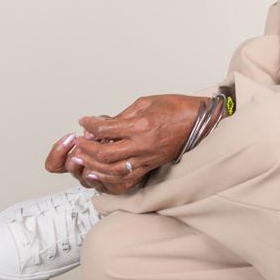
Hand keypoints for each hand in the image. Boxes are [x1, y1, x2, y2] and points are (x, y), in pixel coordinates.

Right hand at [44, 131, 135, 193]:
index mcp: (77, 161)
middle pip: (68, 167)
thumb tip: (86, 127)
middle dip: (79, 149)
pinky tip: (113, 156)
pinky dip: (107, 168)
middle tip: (90, 140)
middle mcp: (84, 174)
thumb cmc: (128, 134)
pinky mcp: (115, 188)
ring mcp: (99, 183)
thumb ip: (98, 125)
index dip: (57, 151)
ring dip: (93, 157)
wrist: (149, 145)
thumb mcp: (111, 124)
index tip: (71, 136)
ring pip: (84, 175)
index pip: (53, 165)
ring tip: (103, 143)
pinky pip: (104, 183)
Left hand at [68, 95, 203, 192]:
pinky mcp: (150, 166)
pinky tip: (97, 171)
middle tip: (78, 141)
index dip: (90, 124)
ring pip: (112, 170)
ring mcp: (147, 159)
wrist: (201, 122)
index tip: (84, 121)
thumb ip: (123, 115)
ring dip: (93, 164)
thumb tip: (103, 123)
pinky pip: (125, 177)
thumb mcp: (147, 102)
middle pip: (105, 153)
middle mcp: (143, 145)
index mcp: (142, 125)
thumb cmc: (178, 108)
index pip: (106, 128)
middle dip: (86, 148)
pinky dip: (108, 176)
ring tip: (81, 157)